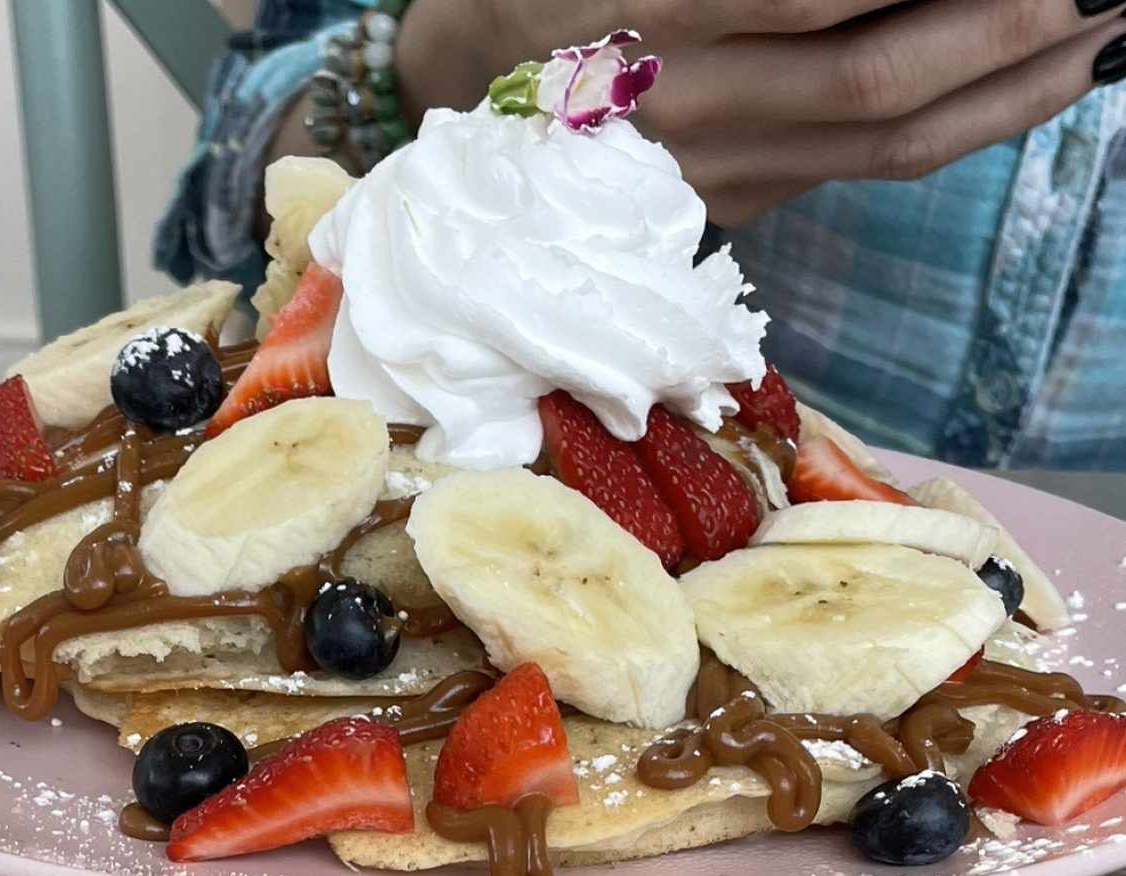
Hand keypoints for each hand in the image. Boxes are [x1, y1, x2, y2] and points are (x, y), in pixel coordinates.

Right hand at [397, 0, 1125, 223]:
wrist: (466, 96)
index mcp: (637, 15)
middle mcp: (677, 108)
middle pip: (875, 83)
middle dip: (1013, 21)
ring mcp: (708, 172)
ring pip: (885, 144)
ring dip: (1013, 87)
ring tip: (1107, 25)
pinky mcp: (732, 204)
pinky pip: (865, 169)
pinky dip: (962, 126)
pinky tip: (1029, 81)